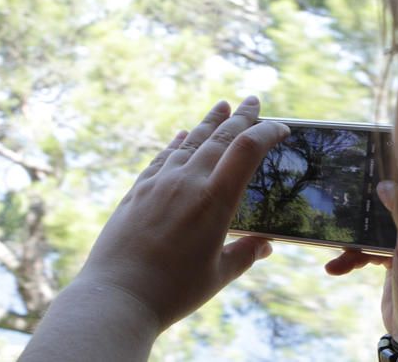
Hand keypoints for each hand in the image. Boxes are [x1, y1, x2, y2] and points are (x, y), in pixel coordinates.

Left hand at [78, 96, 288, 332]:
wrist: (116, 296)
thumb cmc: (173, 291)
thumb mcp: (219, 275)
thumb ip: (245, 254)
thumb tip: (264, 245)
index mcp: (215, 201)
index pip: (247, 151)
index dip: (267, 133)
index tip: (281, 128)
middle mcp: (187, 182)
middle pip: (219, 137)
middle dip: (241, 117)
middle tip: (253, 101)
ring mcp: (160, 183)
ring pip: (190, 141)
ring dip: (209, 122)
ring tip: (222, 106)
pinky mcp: (138, 191)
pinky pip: (162, 158)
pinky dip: (176, 143)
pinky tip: (182, 135)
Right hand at [325, 181, 397, 348]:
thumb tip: (385, 185)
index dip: (387, 188)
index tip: (363, 181)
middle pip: (386, 214)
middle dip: (362, 218)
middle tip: (341, 217)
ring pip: (373, 235)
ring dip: (352, 246)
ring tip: (336, 255)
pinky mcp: (394, 265)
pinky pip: (368, 254)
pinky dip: (351, 261)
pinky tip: (335, 268)